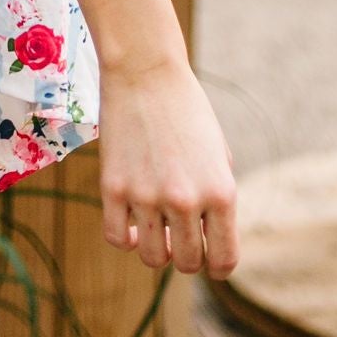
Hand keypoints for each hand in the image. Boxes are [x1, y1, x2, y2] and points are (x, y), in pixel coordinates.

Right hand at [98, 60, 237, 275]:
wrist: (146, 71)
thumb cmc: (187, 110)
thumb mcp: (218, 155)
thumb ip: (217, 199)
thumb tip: (209, 240)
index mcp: (221, 192)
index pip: (223, 260)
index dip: (217, 265)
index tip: (209, 256)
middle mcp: (186, 200)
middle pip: (188, 264)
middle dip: (186, 256)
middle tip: (180, 236)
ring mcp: (146, 196)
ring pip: (153, 259)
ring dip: (156, 250)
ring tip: (156, 227)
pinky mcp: (113, 188)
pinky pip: (118, 238)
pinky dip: (127, 238)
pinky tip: (132, 223)